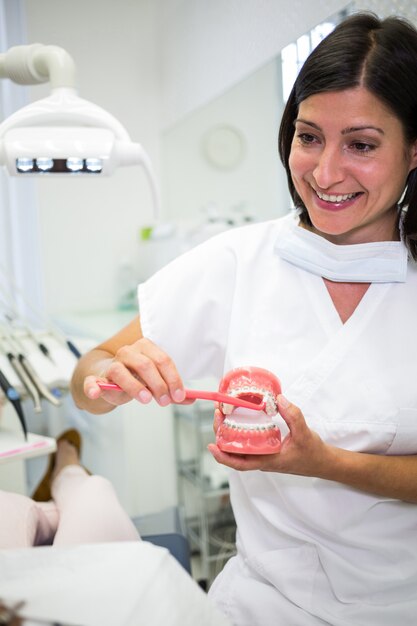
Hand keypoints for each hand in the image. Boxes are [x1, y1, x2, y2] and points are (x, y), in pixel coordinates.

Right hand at [84, 338, 185, 406]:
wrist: (108, 380)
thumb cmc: (136, 379)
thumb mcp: (155, 383)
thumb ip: (172, 391)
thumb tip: (191, 399)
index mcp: (145, 348)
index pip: (163, 360)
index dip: (173, 379)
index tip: (179, 395)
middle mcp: (128, 352)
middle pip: (145, 365)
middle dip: (158, 384)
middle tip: (165, 401)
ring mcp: (111, 364)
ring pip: (120, 371)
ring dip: (134, 386)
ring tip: (146, 399)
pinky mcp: (96, 378)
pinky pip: (92, 381)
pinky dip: (93, 387)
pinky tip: (97, 393)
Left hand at [208, 395, 328, 475]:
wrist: (323, 462)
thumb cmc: (313, 453)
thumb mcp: (304, 433)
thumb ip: (293, 416)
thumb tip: (279, 399)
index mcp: (268, 460)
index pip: (240, 463)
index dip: (223, 457)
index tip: (211, 446)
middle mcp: (262, 459)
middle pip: (235, 453)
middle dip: (222, 436)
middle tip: (217, 415)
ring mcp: (264, 455)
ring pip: (240, 448)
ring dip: (229, 434)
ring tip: (223, 414)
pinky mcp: (267, 450)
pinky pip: (248, 444)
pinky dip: (239, 433)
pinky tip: (237, 420)